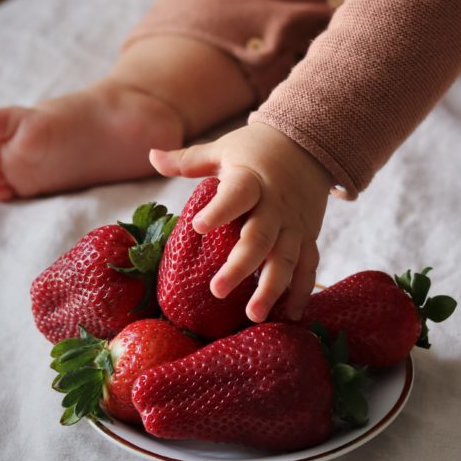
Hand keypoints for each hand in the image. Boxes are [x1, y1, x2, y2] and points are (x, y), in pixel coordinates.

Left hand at [149, 124, 332, 322]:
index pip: (237, 194)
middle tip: (217, 291)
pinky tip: (292, 315)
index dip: (219, 210)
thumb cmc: (257, 150)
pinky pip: (308, 265)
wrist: (309, 145)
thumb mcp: (223, 149)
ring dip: (272, 288)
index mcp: (251, 180)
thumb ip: (189, 160)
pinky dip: (301, 290)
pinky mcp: (308, 236)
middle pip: (259, 238)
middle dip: (240, 266)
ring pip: (286, 258)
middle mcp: (275, 206)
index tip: (198, 226)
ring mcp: (294, 224)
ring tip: (254, 315)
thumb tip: (152, 156)